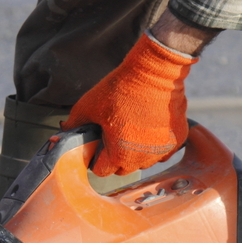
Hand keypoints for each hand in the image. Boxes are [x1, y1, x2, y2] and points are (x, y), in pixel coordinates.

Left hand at [63, 32, 196, 177]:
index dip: (96, 157)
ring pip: (145, 162)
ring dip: (137, 153)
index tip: (98, 144)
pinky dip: (156, 144)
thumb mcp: (89, 105)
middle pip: (124, 169)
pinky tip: (150, 127)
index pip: (102, 170)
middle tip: (114, 135)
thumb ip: (74, 123)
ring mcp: (163, 151)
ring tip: (133, 129)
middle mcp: (143, 159)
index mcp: (120, 155)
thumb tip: (64, 133)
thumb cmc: (121, 89)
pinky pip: (163, 151)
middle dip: (116, 157)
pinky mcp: (178, 140)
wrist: (155, 72)